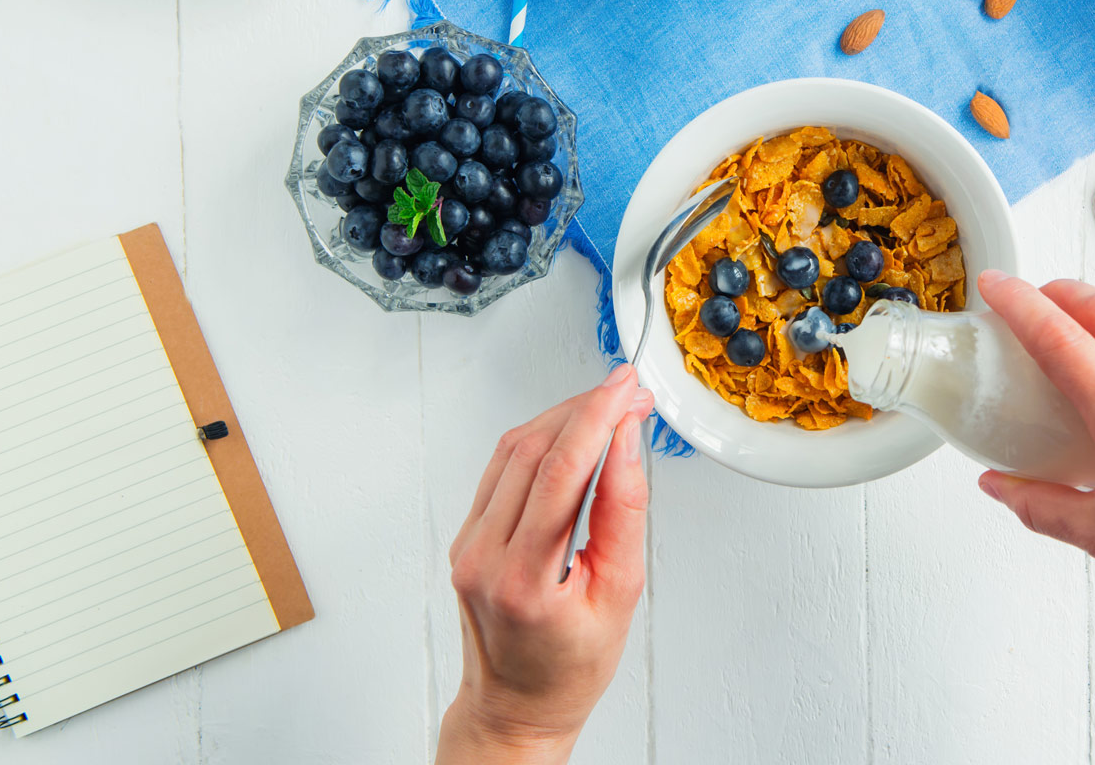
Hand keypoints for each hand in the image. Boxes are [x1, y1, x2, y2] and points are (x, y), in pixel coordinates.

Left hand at [436, 365, 652, 764]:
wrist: (518, 705)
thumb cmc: (570, 667)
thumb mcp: (620, 593)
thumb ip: (623, 513)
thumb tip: (627, 445)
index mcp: (524, 578)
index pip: (560, 471)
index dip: (597, 417)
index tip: (626, 389)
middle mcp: (484, 556)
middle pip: (532, 451)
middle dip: (584, 409)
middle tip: (627, 392)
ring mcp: (468, 545)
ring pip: (511, 452)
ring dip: (561, 419)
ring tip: (606, 406)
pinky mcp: (466, 538)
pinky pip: (499, 471)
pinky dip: (539, 443)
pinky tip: (570, 435)